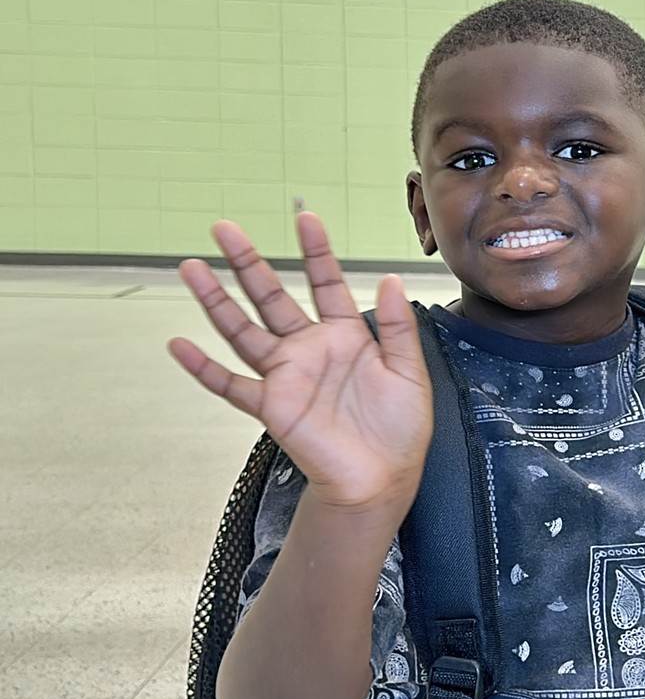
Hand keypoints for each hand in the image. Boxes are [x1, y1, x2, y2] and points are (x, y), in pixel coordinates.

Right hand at [167, 212, 432, 511]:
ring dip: (217, 301)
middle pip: (271, 297)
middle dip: (248, 263)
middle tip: (224, 228)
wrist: (382, 479)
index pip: (325, 284)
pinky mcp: (272, 407)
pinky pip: (231, 384)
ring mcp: (287, 376)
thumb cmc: (399, 431)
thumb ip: (398, 327)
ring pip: (243, 330)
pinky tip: (179, 345)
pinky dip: (204, 367)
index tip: (305, 219)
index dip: (316, 252)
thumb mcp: (410, 372)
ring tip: (192, 268)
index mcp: (346, 337)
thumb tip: (390, 280)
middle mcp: (311, 350)